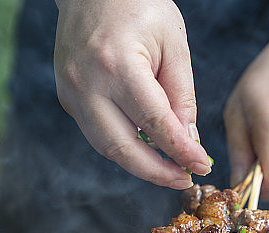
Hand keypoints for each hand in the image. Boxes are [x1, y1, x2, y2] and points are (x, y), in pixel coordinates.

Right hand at [54, 0, 211, 189]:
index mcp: (117, 65)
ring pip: (105, 146)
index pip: (155, 123)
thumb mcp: (173, 44)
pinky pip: (96, 132)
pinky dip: (123, 145)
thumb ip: (181, 95)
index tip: (202, 166)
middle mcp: (87, 84)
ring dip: (138, 164)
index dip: (181, 150)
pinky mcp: (67, 96)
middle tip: (184, 179)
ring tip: (168, 169)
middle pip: (123, 147)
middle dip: (156, 171)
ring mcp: (71, 92)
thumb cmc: (139, 5)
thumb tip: (187, 141)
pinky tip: (146, 147)